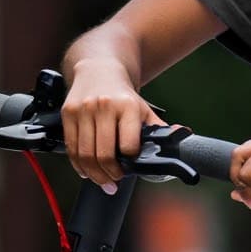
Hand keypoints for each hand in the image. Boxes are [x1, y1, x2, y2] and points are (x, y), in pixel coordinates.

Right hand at [63, 59, 165, 191]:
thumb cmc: (123, 95)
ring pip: (85, 154)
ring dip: (94, 174)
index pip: (128, 145)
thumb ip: (159, 128)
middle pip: (104, 154)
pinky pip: (71, 147)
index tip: (130, 169)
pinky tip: (86, 170)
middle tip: (115, 182)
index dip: (130, 162)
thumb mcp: (143, 108)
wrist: (98, 69)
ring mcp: (84, 109)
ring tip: (102, 180)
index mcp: (128, 106)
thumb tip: (182, 135)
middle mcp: (104, 106)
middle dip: (110, 175)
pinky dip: (78, 164)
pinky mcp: (68, 112)